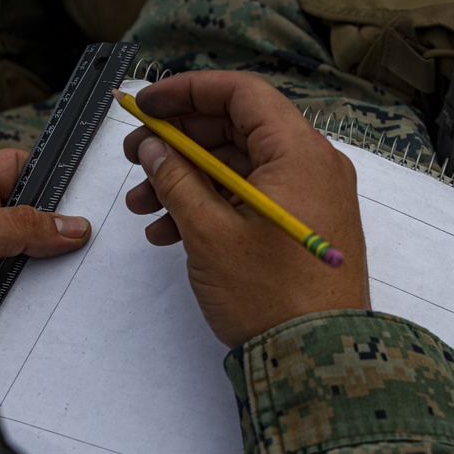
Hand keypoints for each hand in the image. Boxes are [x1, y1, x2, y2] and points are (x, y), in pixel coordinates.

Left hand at [0, 148, 91, 344]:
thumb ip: (20, 227)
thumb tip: (74, 225)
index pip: (18, 168)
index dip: (52, 175)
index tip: (90, 190)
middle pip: (30, 219)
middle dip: (58, 234)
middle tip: (95, 244)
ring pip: (28, 264)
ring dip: (48, 277)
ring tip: (80, 282)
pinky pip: (17, 301)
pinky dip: (35, 308)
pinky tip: (56, 313)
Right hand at [124, 71, 369, 346]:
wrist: (318, 362)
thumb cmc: (271, 298)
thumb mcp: (209, 234)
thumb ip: (176, 180)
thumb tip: (154, 148)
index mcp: (300, 153)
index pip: (242, 94)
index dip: (188, 92)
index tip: (147, 106)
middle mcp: (314, 166)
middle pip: (238, 130)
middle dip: (181, 143)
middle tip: (135, 158)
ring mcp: (312, 198)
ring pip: (240, 168)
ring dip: (189, 180)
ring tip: (142, 207)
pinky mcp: (303, 226)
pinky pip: (254, 199)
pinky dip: (214, 206)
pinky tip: (170, 233)